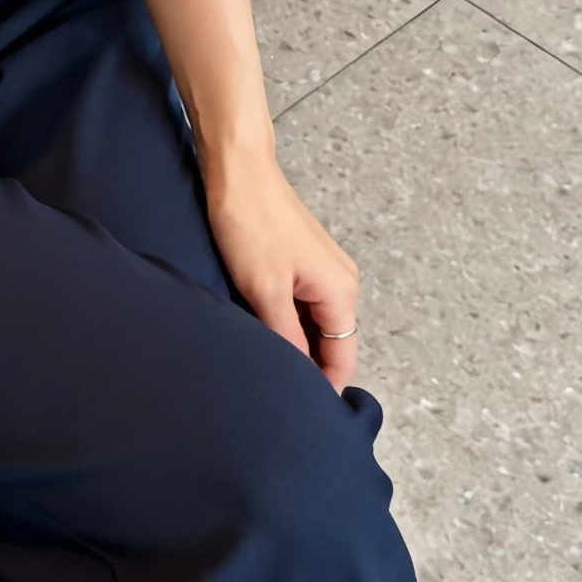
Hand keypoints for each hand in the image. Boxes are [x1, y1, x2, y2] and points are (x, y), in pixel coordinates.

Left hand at [201, 146, 359, 391]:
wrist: (237, 170)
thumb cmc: (251, 223)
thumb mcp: (265, 290)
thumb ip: (286, 338)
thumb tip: (298, 380)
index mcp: (341, 292)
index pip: (343, 360)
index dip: (322, 388)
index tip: (294, 411)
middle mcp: (341, 283)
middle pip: (332, 345)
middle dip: (307, 369)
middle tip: (271, 391)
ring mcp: (322, 272)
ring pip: (313, 326)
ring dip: (293, 345)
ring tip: (261, 364)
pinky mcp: (300, 263)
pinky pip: (300, 307)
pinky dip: (284, 322)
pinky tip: (258, 330)